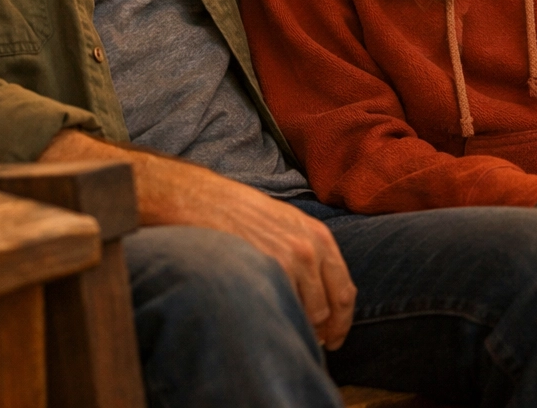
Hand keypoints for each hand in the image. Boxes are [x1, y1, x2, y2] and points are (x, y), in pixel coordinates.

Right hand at [40, 129, 357, 348]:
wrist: (192, 196)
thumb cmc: (230, 208)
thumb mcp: (278, 220)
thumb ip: (301, 248)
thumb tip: (314, 288)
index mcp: (314, 233)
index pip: (344, 290)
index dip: (341, 320)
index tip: (332, 337)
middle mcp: (307, 247)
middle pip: (328, 310)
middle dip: (319, 330)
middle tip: (301, 340)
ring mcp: (287, 259)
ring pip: (307, 316)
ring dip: (295, 328)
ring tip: (275, 330)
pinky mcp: (264, 269)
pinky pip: (282, 312)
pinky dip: (277, 323)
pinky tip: (262, 322)